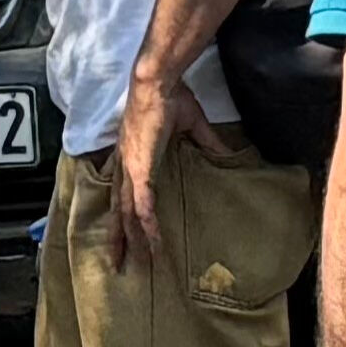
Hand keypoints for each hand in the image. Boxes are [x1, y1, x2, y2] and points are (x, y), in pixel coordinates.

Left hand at [107, 74, 212, 268]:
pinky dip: (147, 224)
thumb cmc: (172, 97)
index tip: (125, 235)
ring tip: (130, 264)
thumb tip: (227, 155)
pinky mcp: (140, 168)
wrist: (159, 82)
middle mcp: (126, 166)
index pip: (125, 192)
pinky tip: (152, 242)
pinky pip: (142, 203)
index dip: (124, 214)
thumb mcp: (192, 124)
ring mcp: (131, 168)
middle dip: (118, 239)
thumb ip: (207, 143)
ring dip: (128, 240)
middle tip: (119, 265)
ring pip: (125, 213)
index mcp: (132, 155)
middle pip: (118, 210)